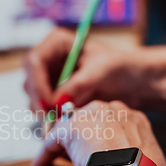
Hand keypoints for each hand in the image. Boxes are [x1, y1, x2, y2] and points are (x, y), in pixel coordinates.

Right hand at [23, 28, 150, 110]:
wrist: (135, 82)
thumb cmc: (121, 67)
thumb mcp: (101, 71)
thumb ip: (77, 85)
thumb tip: (54, 102)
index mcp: (56, 43)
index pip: (34, 61)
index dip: (37, 83)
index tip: (48, 103)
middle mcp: (49, 60)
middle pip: (29, 80)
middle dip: (38, 100)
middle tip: (52, 117)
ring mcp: (49, 79)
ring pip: (33, 98)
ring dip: (44, 111)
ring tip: (64, 119)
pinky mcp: (54, 97)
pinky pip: (43, 109)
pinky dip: (50, 118)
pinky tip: (65, 122)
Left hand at [31, 100, 165, 165]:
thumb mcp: (152, 159)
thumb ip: (140, 154)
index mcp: (134, 118)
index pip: (112, 121)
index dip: (102, 137)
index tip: (97, 151)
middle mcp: (112, 110)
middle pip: (89, 119)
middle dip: (82, 136)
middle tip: (76, 155)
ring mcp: (89, 115)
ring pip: (69, 127)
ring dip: (62, 144)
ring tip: (53, 160)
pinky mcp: (68, 128)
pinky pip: (51, 140)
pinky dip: (45, 154)